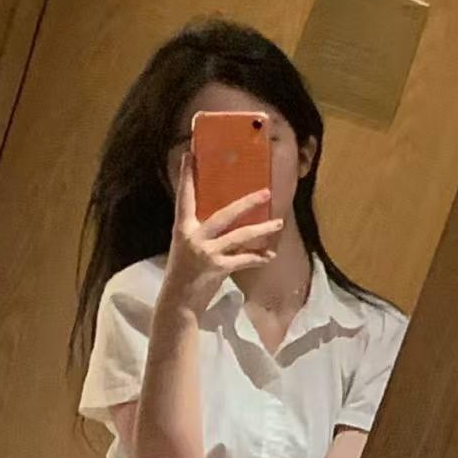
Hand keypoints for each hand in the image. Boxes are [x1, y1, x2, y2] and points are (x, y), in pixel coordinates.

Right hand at [162, 152, 283, 315]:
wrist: (178, 302)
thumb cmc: (184, 273)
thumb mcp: (187, 247)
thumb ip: (203, 231)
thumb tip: (226, 218)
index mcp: (182, 227)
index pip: (185, 197)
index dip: (187, 176)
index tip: (190, 155)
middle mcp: (193, 236)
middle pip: (224, 214)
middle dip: (247, 203)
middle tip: (266, 192)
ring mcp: (206, 253)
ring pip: (239, 236)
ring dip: (261, 229)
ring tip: (279, 222)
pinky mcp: (217, 268)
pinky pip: (243, 259)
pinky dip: (258, 257)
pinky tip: (270, 255)